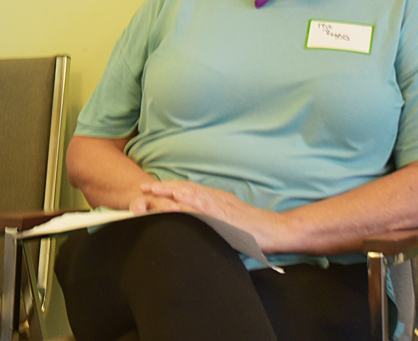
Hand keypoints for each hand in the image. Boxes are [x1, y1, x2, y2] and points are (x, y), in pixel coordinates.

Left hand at [139, 180, 287, 252]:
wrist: (274, 230)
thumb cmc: (252, 227)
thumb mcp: (227, 215)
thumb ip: (211, 213)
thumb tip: (194, 216)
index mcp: (213, 198)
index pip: (186, 190)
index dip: (167, 188)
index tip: (150, 189)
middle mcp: (214, 198)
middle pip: (184, 189)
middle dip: (163, 188)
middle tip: (143, 188)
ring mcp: (218, 206)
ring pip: (190, 196)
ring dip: (171, 192)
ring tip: (153, 191)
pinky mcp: (224, 216)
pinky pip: (203, 209)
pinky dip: (189, 203)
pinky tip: (177, 201)